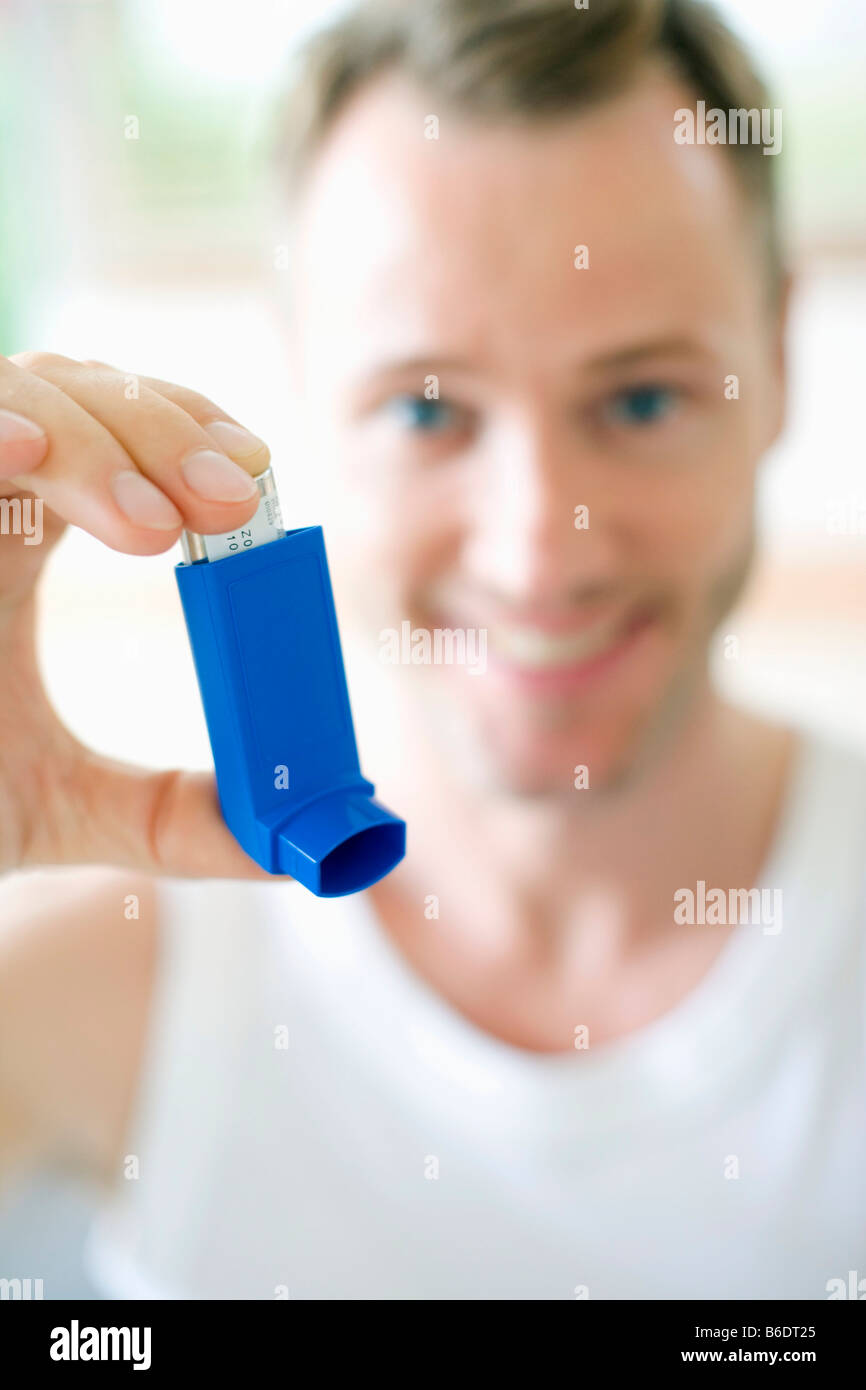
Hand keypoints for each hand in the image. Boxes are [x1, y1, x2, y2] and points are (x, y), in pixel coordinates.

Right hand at [0, 351, 275, 877]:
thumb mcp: (56, 810)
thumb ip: (168, 816)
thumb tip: (289, 839)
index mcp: (15, 537)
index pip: (117, 429)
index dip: (189, 429)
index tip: (255, 485)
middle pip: (75, 394)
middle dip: (161, 434)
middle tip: (229, 503)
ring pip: (6, 393)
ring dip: (90, 443)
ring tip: (154, 526)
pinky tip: (25, 463)